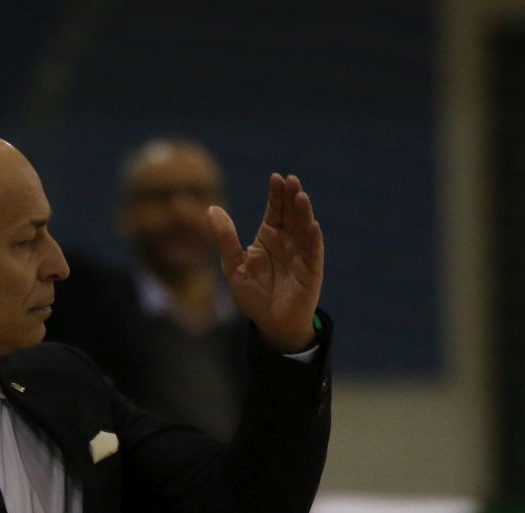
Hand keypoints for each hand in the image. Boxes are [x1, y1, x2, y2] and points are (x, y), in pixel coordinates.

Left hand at [209, 173, 324, 353]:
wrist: (269, 324)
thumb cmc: (253, 295)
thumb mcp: (233, 266)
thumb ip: (225, 238)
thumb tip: (211, 208)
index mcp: (268, 237)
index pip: (275, 210)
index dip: (276, 194)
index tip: (275, 178)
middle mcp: (287, 241)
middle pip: (291, 213)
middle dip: (291, 196)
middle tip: (291, 180)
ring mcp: (301, 253)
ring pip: (304, 227)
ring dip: (304, 212)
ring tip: (301, 195)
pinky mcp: (311, 269)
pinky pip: (313, 251)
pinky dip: (313, 237)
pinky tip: (312, 224)